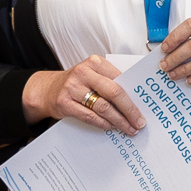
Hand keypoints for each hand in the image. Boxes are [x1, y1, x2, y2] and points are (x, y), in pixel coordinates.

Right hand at [21, 56, 146, 133]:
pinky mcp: (64, 103)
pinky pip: (89, 116)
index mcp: (94, 62)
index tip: (144, 109)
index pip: (120, 80)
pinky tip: (111, 127)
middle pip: (114, 93)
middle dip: (130, 110)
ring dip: (119, 120)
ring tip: (128, 128)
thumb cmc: (76, 83)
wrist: (47, 90)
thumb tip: (136, 99)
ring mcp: (72, 88)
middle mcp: (83, 73)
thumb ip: (111, 81)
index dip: (134, 96)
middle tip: (139, 122)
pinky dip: (103, 124)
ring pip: (103, 107)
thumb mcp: (92, 74)